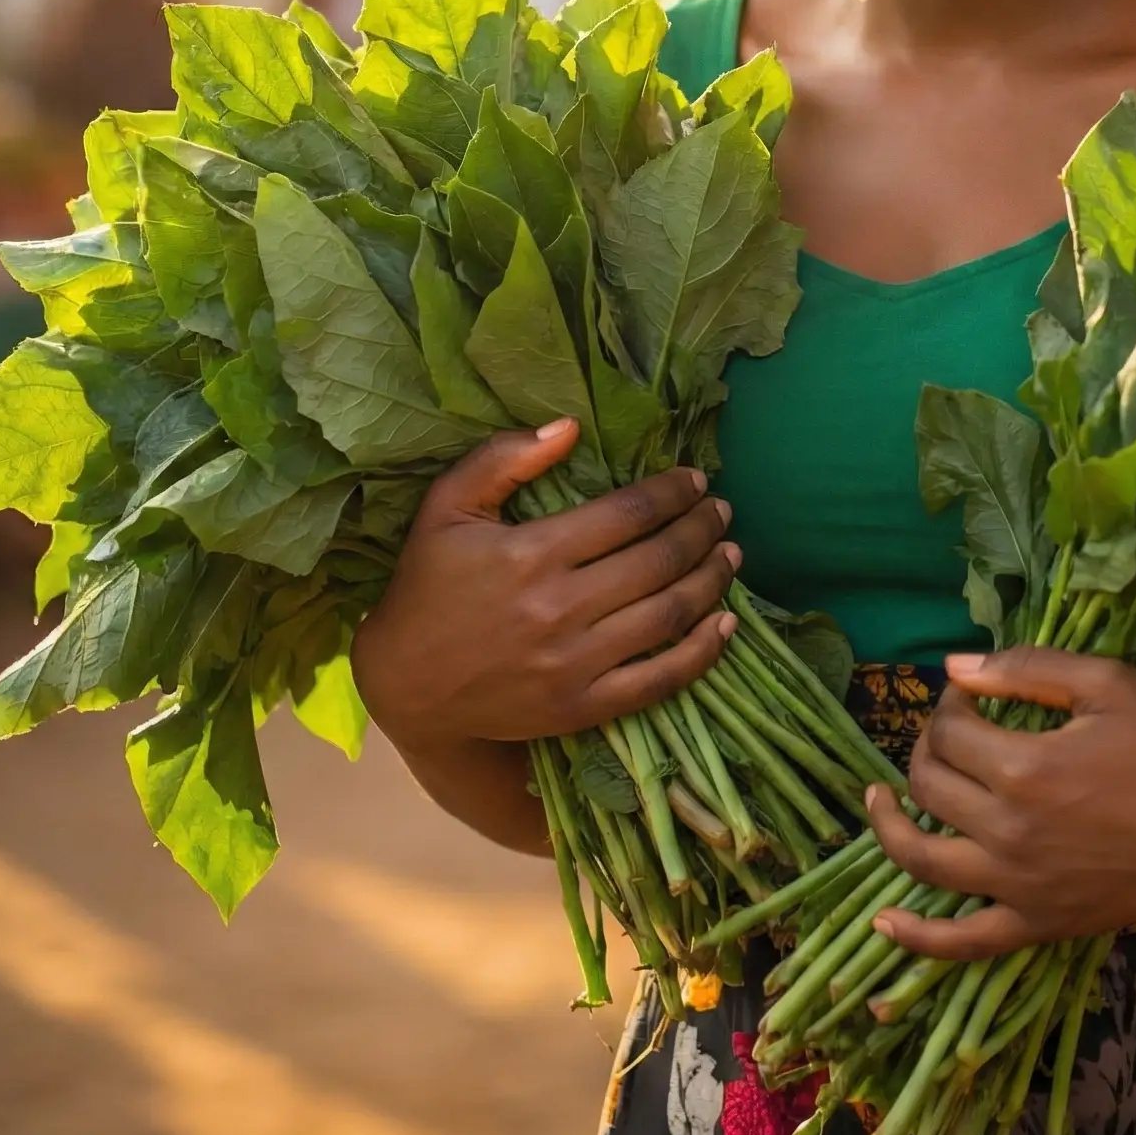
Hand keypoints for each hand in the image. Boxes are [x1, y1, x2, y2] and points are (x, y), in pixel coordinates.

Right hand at [351, 419, 739, 750]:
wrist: (404, 686)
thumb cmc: (428, 586)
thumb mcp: (446, 506)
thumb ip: (503, 459)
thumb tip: (570, 426)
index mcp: (533, 552)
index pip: (629, 514)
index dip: (672, 492)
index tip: (696, 480)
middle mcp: (560, 608)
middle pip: (659, 560)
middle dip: (702, 529)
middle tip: (722, 511)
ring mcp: (574, 664)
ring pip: (669, 614)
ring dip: (712, 580)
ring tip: (731, 554)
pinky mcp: (582, 708)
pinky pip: (660, 680)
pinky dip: (703, 652)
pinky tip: (726, 624)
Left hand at [866, 647, 1135, 958]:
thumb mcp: (1108, 682)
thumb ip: (1026, 667)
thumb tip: (954, 666)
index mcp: (1024, 768)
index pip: (951, 730)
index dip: (951, 704)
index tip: (972, 694)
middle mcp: (1008, 832)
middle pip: (930, 786)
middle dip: (926, 747)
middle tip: (951, 731)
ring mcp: (1019, 887)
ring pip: (923, 861)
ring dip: (890, 826)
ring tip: (878, 799)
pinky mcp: (1039, 925)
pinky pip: (963, 943)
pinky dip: (916, 939)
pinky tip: (883, 923)